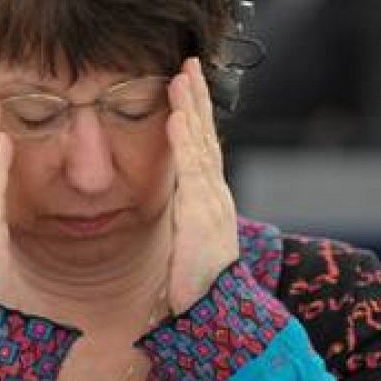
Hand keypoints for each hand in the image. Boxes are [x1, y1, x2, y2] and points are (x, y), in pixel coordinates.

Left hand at [166, 57, 239, 314]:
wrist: (214, 317)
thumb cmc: (194, 290)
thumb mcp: (183, 248)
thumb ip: (178, 225)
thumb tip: (166, 212)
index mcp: (208, 203)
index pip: (201, 149)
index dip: (195, 116)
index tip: (186, 86)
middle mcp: (214, 197)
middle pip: (206, 138)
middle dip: (197, 100)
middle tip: (188, 64)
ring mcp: (211, 203)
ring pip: (201, 146)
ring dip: (192, 109)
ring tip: (182, 78)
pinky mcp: (202, 214)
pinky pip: (193, 170)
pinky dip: (186, 141)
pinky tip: (178, 116)